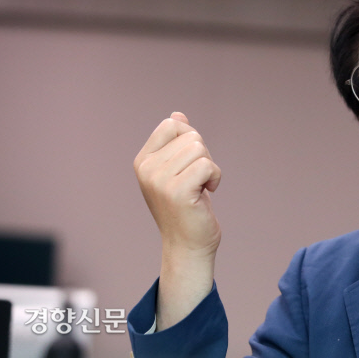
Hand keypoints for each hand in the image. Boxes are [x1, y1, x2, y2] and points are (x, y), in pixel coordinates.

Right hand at [133, 112, 221, 329]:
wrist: (188, 245)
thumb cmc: (187, 207)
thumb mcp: (178, 170)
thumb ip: (176, 143)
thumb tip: (177, 114)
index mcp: (143, 161)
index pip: (171, 124)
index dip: (190, 137)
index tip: (191, 162)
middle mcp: (146, 169)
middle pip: (190, 136)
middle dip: (203, 155)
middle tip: (198, 180)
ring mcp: (159, 180)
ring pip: (200, 148)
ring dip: (210, 168)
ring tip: (201, 188)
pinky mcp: (177, 191)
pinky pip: (207, 165)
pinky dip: (215, 177)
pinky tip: (207, 193)